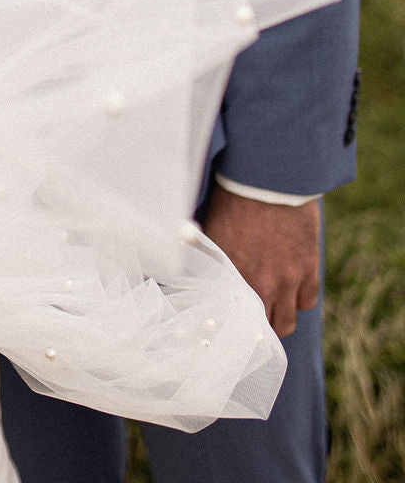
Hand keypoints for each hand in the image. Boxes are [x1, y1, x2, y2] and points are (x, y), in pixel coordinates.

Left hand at [201, 185, 320, 337]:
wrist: (267, 176)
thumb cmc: (233, 197)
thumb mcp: (212, 229)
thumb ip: (209, 258)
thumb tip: (196, 271)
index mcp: (230, 275)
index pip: (231, 319)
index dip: (232, 325)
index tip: (230, 323)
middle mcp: (258, 283)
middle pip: (262, 328)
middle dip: (256, 327)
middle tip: (252, 317)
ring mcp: (286, 278)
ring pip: (286, 321)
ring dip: (279, 318)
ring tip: (273, 308)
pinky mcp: (308, 267)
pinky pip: (307, 300)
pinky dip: (299, 299)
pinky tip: (291, 290)